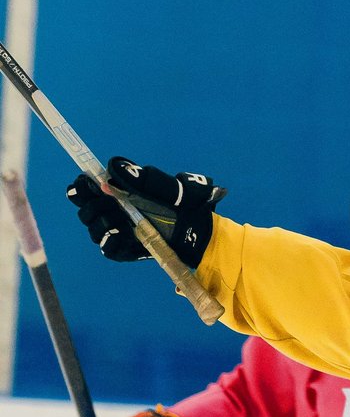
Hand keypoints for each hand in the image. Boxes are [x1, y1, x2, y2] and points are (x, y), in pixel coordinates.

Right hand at [67, 159, 225, 267]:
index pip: (86, 188)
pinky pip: (108, 248)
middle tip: (110, 204)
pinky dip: (110, 241)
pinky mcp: (125, 250)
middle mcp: (114, 211)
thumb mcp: (171, 187)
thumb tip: (116, 167)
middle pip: (85, 210)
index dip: (81, 186)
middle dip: (92, 206)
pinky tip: (122, 235)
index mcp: (118, 192)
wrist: (200, 232)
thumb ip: (146, 178)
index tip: (89, 184)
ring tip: (120, 220)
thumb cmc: (186, 205)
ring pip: (94, 229)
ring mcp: (119, 231)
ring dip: (102, 223)